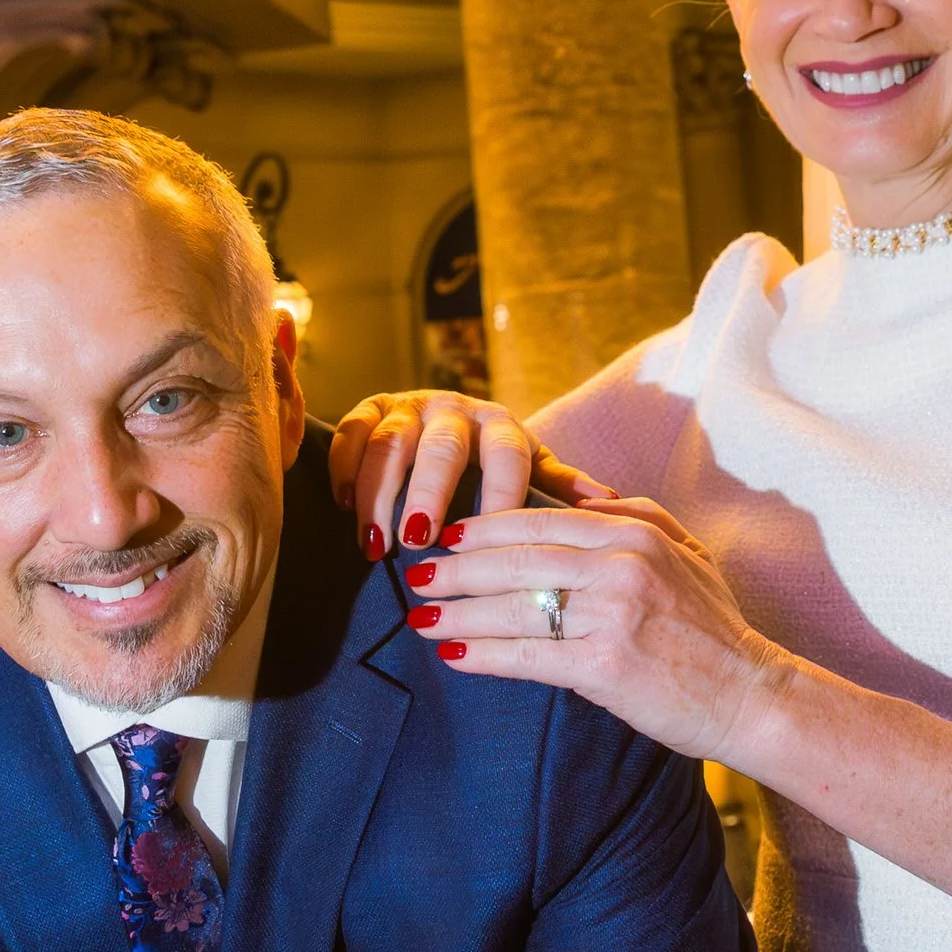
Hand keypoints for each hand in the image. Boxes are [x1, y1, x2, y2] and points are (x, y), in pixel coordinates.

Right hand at [327, 388, 599, 555]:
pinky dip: (344, 467)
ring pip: (390, 443)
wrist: (448, 425)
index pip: (507, 456)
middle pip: (442, 448)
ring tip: (374, 545)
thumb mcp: (530, 474)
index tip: (490, 543)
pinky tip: (342, 506)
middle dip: (429, 494)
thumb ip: (559, 487)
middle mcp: (455, 408)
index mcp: (501, 425)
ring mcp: (409, 406)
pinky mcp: (370, 408)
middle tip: (419, 542)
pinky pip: (352, 431)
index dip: (498, 496)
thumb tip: (610, 501)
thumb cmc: (493, 466)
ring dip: (379, 493)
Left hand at [404, 500, 789, 772]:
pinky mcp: (604, 667)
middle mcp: (621, 566)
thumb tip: (580, 498)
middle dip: (456, 568)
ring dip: (457, 612)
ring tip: (420, 617)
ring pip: (513, 608)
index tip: (449, 536)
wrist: (752, 694)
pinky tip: (454, 655)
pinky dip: (483, 656)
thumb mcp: (685, 554)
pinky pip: (526, 657)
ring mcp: (612, 616)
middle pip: (516, 560)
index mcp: (635, 533)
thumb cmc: (714, 629)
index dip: (485, 528)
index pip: (540, 521)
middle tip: (416, 573)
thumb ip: (632, 518)